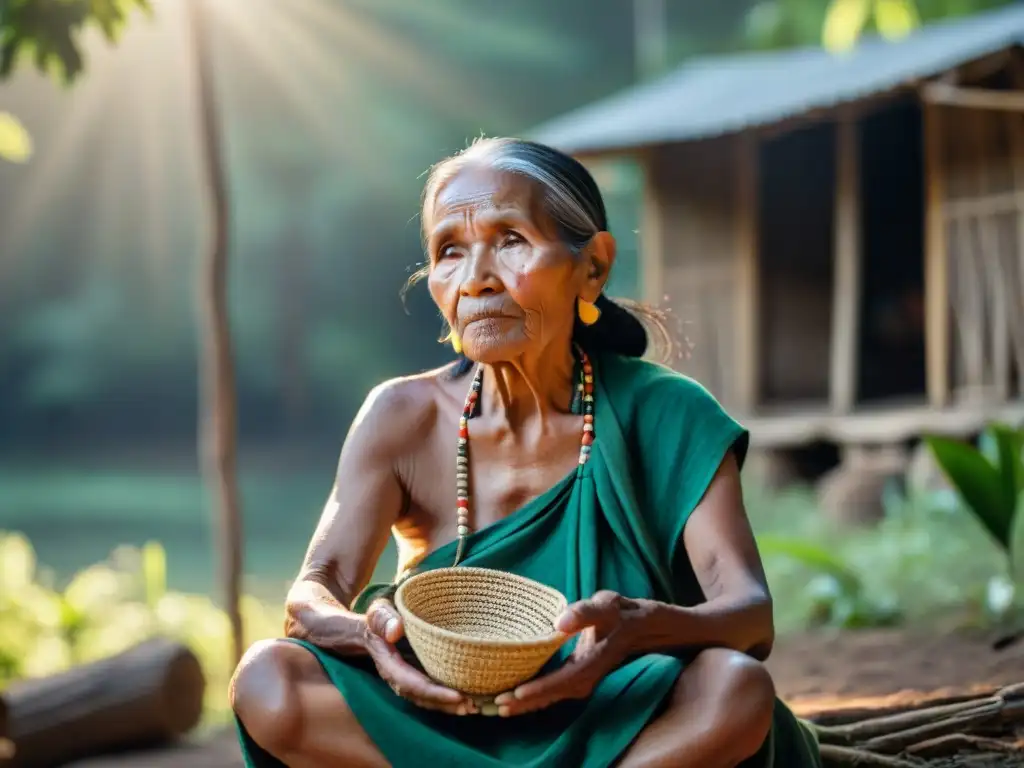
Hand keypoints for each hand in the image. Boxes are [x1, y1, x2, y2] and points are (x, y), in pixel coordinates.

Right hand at [364, 598, 476, 714]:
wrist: (371, 630)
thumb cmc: (379, 619)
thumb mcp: (379, 614)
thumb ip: (383, 620)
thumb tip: (395, 631)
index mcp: (389, 665)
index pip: (411, 683)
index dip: (433, 692)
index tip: (456, 696)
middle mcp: (398, 678)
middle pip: (421, 697)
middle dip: (445, 704)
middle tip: (471, 707)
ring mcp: (407, 680)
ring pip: (427, 699)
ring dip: (448, 706)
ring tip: (473, 708)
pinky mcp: (416, 677)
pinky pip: (430, 692)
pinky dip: (447, 699)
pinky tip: (467, 700)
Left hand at [494, 590, 641, 716]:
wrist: (639, 627)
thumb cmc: (618, 613)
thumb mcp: (605, 606)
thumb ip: (584, 612)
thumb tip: (559, 622)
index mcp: (590, 662)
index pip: (561, 681)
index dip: (538, 689)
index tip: (515, 694)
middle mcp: (585, 677)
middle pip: (552, 695)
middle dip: (524, 703)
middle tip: (495, 707)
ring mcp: (582, 680)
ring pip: (551, 697)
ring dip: (526, 704)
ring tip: (499, 707)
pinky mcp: (577, 678)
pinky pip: (553, 691)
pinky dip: (535, 697)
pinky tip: (517, 697)